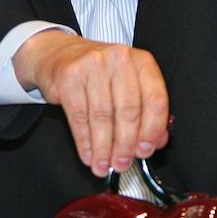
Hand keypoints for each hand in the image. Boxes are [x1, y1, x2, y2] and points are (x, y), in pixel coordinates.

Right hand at [13, 29, 168, 175]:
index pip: (155, 99)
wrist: (59, 53)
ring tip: (103, 164)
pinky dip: (85, 142)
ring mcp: (93, 65)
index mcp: (142, 61)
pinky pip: (79, 117)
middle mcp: (119, 59)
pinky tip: (88, 154)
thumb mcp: (127, 83)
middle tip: (123, 163)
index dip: (152, 130)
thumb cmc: (98, 71)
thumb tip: (156, 141)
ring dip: (104, 148)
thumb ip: (146, 110)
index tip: (145, 150)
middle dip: (126, 144)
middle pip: (128, 110)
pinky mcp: (70, 77)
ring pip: (103, 117)